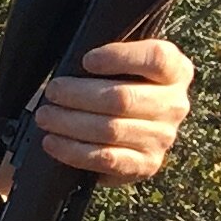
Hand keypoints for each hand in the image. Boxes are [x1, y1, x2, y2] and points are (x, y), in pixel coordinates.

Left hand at [37, 37, 194, 179]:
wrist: (128, 129)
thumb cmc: (116, 85)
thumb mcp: (121, 63)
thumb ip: (110, 56)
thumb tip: (76, 61)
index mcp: (176, 70)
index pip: (156, 58)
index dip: (120, 57)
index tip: (86, 60)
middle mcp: (175, 104)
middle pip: (123, 98)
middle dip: (78, 95)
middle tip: (52, 92)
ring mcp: (163, 137)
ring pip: (111, 129)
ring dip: (70, 123)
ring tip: (45, 116)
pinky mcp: (147, 164)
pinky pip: (107, 159)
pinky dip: (74, 150)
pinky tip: (52, 142)